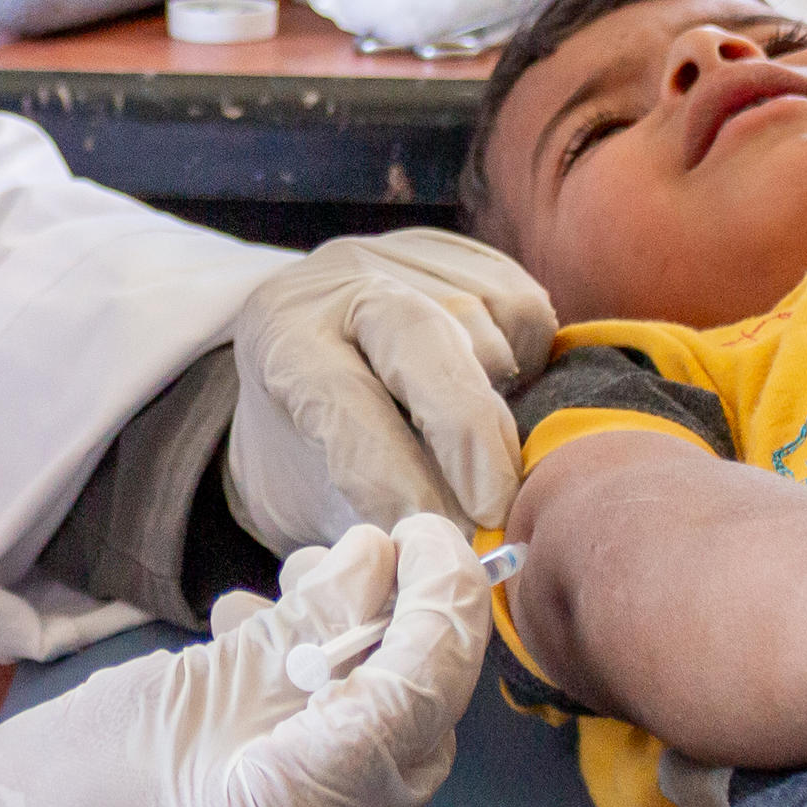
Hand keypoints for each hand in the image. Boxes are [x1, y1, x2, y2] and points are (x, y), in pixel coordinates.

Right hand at [0, 516, 489, 806]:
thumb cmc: (39, 793)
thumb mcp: (176, 684)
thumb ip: (299, 628)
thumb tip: (383, 563)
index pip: (416, 702)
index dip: (442, 607)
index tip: (437, 538)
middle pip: (412, 750)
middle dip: (402, 646)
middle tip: (374, 561)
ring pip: (382, 787)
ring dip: (360, 691)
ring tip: (302, 610)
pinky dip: (326, 749)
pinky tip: (276, 686)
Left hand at [227, 228, 556, 545]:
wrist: (305, 371)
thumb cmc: (308, 452)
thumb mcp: (311, 491)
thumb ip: (371, 516)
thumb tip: (451, 552)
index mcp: (280, 337)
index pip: (339, 398)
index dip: (390, 470)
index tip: (434, 535)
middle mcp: (339, 279)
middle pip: (416, 332)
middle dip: (464, 423)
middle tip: (496, 505)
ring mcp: (404, 255)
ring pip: (481, 326)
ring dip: (499, 408)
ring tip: (487, 465)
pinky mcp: (464, 254)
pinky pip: (522, 311)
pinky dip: (525, 365)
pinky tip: (502, 397)